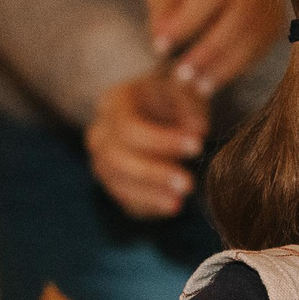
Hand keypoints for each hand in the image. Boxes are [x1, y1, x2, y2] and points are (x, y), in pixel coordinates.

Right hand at [85, 73, 207, 219]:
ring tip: (180, 202)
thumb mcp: (185, 92)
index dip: (162, 140)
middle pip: (118, 159)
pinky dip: (148, 206)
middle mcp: (100, 133)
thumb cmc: (172, 100)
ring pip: (118, 183)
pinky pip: (124, 200)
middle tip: (188, 184)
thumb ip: (191, 107)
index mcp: (114, 102)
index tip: (198, 146)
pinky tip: (172, 207)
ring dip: (150, 195)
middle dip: (154, 174)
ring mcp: (102, 161)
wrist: (160, 114)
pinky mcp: (113, 183)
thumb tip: (198, 129)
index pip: (129, 127)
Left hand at [146, 0, 288, 97]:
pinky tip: (213, 80)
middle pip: (243, 10)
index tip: (162, 45)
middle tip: (182, 75)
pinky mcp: (278, 16)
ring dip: (226, 64)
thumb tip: (162, 33)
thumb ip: (163, 4)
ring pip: (258, 31)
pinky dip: (238, 67)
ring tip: (197, 86)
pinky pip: (263, 45)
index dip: (189, 19)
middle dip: (210, 48)